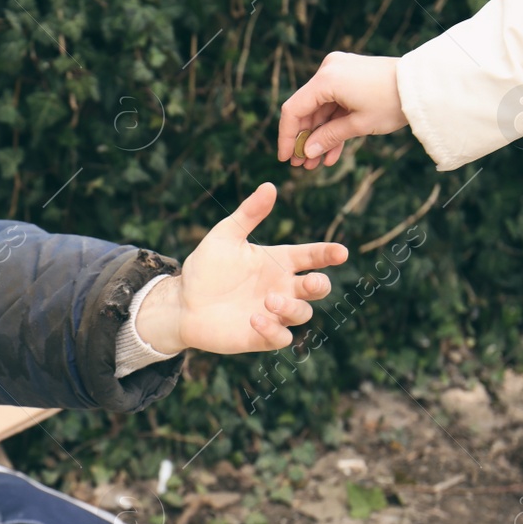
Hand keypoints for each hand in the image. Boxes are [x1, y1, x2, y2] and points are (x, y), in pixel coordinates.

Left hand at [135, 183, 346, 353]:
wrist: (182, 301)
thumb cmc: (205, 268)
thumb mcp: (225, 236)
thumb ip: (249, 214)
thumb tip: (270, 186)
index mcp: (278, 262)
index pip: (311, 256)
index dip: (328, 254)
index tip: (341, 252)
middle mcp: (282, 287)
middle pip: (316, 288)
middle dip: (319, 285)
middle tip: (311, 281)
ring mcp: (273, 313)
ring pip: (302, 314)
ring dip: (291, 307)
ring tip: (269, 299)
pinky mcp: (261, 336)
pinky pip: (281, 337)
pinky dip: (273, 329)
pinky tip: (254, 319)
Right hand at [277, 52, 407, 168]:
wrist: (424, 84)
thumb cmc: (392, 102)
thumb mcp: (359, 125)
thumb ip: (328, 138)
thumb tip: (307, 152)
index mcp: (326, 79)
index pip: (293, 110)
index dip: (287, 136)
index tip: (285, 158)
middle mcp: (328, 70)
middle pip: (306, 110)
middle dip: (305, 139)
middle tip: (302, 165)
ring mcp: (340, 72)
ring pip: (321, 109)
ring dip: (320, 136)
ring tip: (317, 163)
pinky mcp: (350, 77)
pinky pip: (335, 103)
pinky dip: (333, 125)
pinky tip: (331, 152)